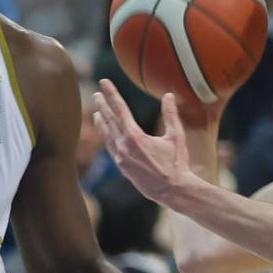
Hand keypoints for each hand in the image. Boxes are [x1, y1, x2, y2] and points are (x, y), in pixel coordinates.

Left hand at [91, 82, 195, 209]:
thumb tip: (169, 95)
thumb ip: (171, 114)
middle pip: (109, 121)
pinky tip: (106, 135)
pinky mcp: (122, 168)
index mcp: (135, 136)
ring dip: (101, 123)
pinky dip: (107, 139)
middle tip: (97, 94)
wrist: (173, 190)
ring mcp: (121, 158)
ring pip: (107, 136)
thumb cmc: (176, 163)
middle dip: (102, 105)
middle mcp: (123, 146)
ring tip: (96, 113)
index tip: (104, 82)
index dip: (111, 93)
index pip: (120, 109)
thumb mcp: (176, 136)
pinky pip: (111, 149)